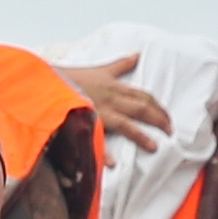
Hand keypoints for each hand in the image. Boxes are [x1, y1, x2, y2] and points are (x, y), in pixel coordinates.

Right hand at [58, 58, 175, 150]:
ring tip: (154, 147)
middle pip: (141, 108)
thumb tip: (138, 55)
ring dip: (141, 136)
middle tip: (171, 131)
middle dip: (159, 120)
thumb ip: (121, 65)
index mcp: (115, 87)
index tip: (168, 117)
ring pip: (126, 124)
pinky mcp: (84, 122)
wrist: (47, 83)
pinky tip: (114, 163)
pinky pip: (96, 139)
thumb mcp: (100, 70)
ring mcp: (98, 111)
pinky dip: (105, 152)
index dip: (158, 107)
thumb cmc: (72, 78)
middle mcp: (110, 99)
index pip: (144, 96)